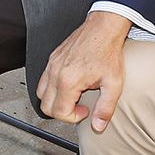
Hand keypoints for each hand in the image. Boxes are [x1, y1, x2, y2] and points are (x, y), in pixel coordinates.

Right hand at [37, 11, 132, 131]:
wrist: (103, 29)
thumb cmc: (108, 52)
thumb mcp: (113, 84)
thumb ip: (105, 108)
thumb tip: (98, 126)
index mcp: (68, 80)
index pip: (59, 112)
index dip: (73, 118)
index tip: (85, 111)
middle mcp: (55, 72)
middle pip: (46, 106)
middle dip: (62, 112)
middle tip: (79, 107)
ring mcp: (52, 64)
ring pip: (41, 93)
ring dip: (55, 101)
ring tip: (73, 97)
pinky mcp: (52, 58)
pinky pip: (43, 80)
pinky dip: (52, 88)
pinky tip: (69, 85)